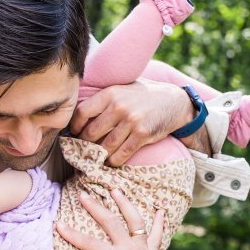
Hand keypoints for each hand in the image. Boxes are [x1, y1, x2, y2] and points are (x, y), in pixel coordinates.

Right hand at [48, 188, 167, 249]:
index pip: (89, 242)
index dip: (72, 234)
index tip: (58, 225)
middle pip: (111, 223)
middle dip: (96, 208)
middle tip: (83, 195)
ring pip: (135, 222)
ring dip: (126, 204)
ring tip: (116, 191)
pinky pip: (156, 236)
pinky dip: (159, 223)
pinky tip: (160, 210)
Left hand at [70, 78, 196, 165]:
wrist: (174, 101)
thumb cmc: (144, 95)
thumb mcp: (123, 88)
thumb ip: (105, 97)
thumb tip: (79, 109)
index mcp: (111, 93)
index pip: (83, 112)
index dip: (75, 125)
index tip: (75, 133)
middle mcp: (119, 107)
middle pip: (92, 132)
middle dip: (86, 143)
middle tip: (84, 149)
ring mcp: (132, 121)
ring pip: (106, 146)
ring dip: (100, 155)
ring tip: (96, 157)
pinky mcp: (143, 135)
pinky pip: (122, 154)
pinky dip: (114, 161)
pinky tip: (111, 161)